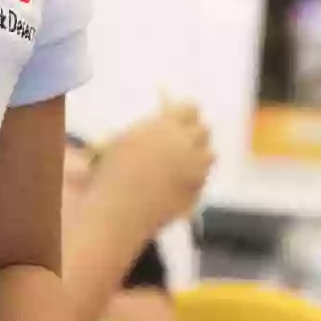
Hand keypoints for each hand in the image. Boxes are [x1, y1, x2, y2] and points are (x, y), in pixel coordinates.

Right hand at [81, 100, 215, 229]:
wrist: (118, 212)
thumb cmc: (111, 174)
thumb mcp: (124, 140)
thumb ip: (150, 128)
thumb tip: (162, 120)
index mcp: (167, 126)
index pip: (190, 108)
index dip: (185, 113)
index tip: (180, 116)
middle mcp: (186, 145)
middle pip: (203, 130)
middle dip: (194, 132)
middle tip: (182, 138)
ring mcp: (195, 170)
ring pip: (209, 155)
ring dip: (198, 155)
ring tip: (183, 161)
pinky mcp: (197, 193)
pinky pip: (202, 180)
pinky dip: (195, 179)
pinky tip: (177, 184)